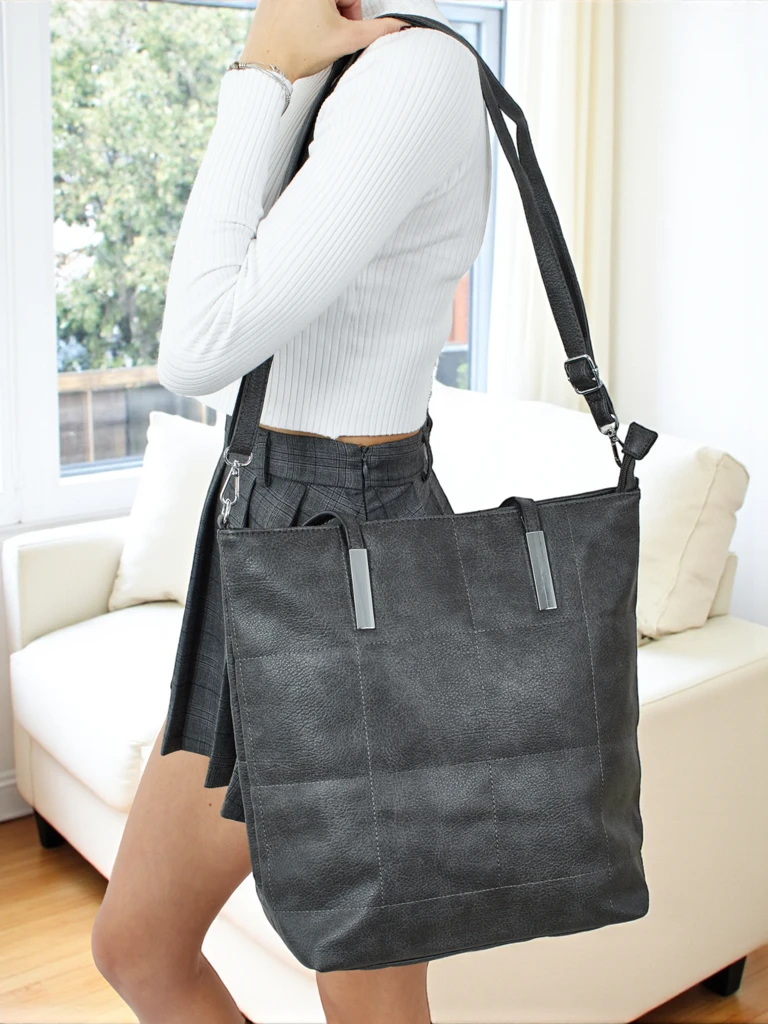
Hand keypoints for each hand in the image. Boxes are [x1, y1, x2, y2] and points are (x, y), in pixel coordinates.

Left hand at [238, 0, 409, 82]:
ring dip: (318, 16)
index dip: (351, 14)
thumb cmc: (298, 51)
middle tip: (325, 35)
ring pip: (314, 0)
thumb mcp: (346, 40)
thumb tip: (398, 25)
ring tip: (309, 35)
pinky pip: (295, 3)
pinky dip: (300, 14)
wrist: (266, 65)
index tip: (343, 28)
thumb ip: (377, 30)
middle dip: (335, 15)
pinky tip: (296, 31)